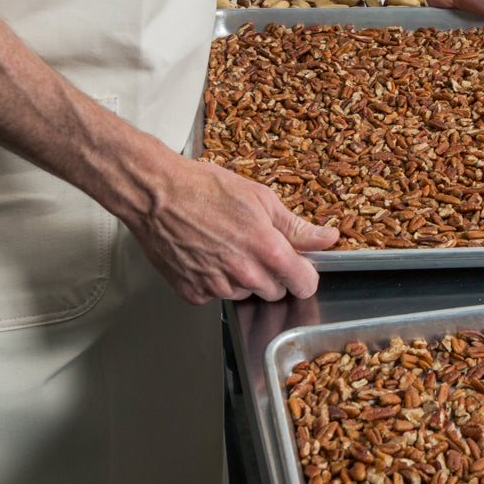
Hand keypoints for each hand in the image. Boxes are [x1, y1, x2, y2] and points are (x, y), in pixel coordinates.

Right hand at [132, 158, 338, 304]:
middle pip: (275, 292)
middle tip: (254, 247)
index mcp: (268, 251)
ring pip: (244, 294)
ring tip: (224, 245)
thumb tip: (328, 238)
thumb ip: (296, 226)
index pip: (304, 284)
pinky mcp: (192, 292)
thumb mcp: (260, 198)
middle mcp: (245, 275)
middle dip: (272, 275)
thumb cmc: (204, 188)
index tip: (298, 265)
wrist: (155, 194)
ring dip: (242, 278)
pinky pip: (214, 295)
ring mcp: (217, 287)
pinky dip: (213, 280)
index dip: (304, 274)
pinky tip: (205, 255)